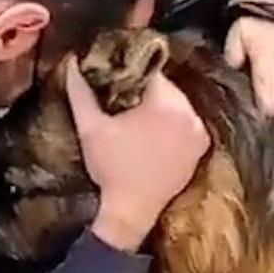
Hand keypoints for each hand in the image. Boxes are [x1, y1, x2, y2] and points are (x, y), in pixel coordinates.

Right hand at [64, 59, 210, 250]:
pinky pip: (187, 123)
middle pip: (166, 87)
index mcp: (166, 104)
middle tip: (124, 98)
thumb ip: (80, 91)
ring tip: (136, 115)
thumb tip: (72, 61)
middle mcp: (190, 114)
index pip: (150, 72)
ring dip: (160, 106)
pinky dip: (173, 123)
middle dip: (146, 90)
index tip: (116, 80)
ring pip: (177, 104)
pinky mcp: (201, 148)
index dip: (130, 72)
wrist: (131, 211)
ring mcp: (199, 132)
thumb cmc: (110, 168)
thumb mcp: (90, 128)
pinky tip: (153, 132)